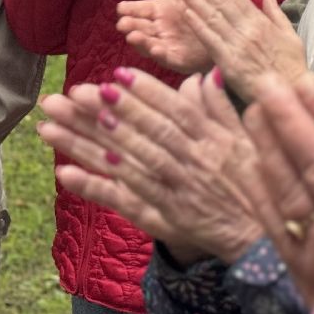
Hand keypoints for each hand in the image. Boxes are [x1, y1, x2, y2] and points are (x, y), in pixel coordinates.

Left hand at [37, 66, 264, 264]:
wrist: (261, 238)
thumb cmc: (256, 183)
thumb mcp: (246, 140)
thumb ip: (220, 107)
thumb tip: (204, 75)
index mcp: (211, 140)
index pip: (172, 111)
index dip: (143, 94)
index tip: (113, 76)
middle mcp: (189, 162)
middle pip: (141, 133)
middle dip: (104, 112)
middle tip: (72, 93)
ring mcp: (173, 191)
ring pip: (125, 163)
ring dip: (86, 144)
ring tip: (52, 126)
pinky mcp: (161, 218)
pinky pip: (123, 201)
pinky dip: (94, 187)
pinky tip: (64, 173)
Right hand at [116, 0, 209, 73]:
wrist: (224, 29)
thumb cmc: (202, 6)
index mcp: (158, 11)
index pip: (139, 9)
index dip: (129, 9)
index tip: (120, 7)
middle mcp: (159, 28)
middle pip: (139, 27)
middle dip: (130, 25)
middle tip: (122, 24)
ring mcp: (166, 44)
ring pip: (148, 43)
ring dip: (139, 41)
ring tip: (132, 37)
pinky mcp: (178, 59)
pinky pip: (167, 58)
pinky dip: (159, 54)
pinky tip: (156, 49)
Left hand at [159, 0, 306, 103]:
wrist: (294, 94)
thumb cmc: (293, 69)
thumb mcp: (291, 37)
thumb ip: (277, 15)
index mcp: (261, 22)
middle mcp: (248, 29)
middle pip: (221, 1)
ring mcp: (238, 45)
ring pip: (213, 16)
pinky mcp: (229, 62)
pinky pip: (211, 39)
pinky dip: (198, 24)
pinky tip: (186, 12)